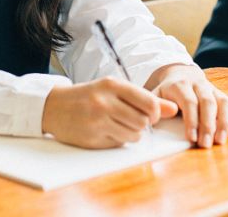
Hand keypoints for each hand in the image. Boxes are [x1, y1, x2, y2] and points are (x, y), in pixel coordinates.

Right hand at [41, 76, 177, 148]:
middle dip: (143, 124)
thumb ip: (145, 99)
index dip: (155, 112)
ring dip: (132, 133)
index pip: (148, 102)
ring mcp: (97, 122)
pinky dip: (118, 139)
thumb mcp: (114, 90)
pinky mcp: (92, 139)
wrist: (53, 106)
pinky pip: (119, 144)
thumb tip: (174, 109)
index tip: (151, 114)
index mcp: (112, 85)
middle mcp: (104, 102)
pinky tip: (106, 130)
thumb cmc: (88, 96)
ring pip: (134, 135)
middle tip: (132, 119)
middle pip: (143, 122)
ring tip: (119, 124)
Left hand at [146, 63, 227, 147]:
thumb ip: (155, 105)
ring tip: (220, 140)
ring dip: (224, 122)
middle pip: (208, 102)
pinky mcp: (221, 94)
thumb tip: (160, 114)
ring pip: (223, 101)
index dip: (191, 120)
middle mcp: (198, 84)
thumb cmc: (165, 91)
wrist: (178, 74)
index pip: (189, 102)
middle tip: (206, 144)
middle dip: (208, 125)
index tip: (191, 138)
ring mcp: (212, 88)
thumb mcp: (154, 95)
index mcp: (179, 85)